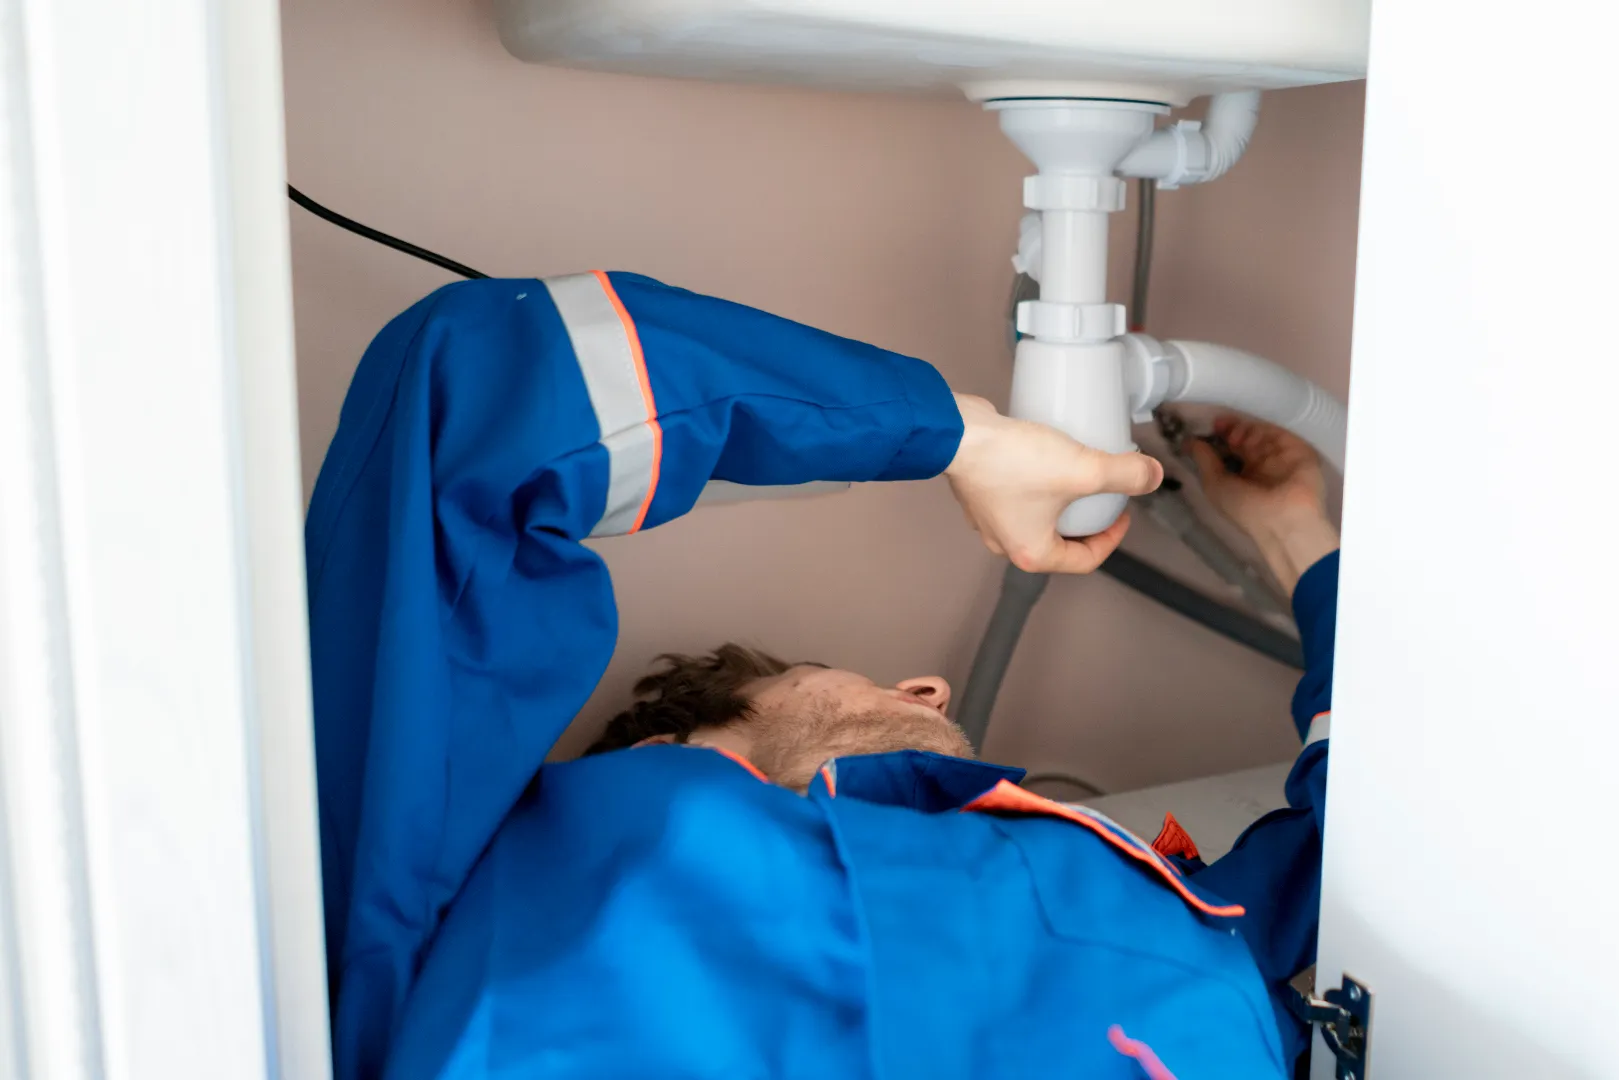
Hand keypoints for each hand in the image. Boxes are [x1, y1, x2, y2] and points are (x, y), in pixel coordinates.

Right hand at [945, 394, 1163, 573]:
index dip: (1112, 538)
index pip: (1084, 560)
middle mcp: (1005, 542)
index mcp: (1031, 552)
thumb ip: (1124, 475)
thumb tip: (1152, 477)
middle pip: (1059, 541)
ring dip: (1058, 502)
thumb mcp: (1083, 470)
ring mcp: (987, 518)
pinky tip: (1042, 459)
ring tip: (1073, 472)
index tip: (1123, 513)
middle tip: (1100, 494)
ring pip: (1036, 518)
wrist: (958, 434)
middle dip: (1084, 519)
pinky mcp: (979, 492)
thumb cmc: (1011, 461)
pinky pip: (1016, 497)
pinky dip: (1034, 485)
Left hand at [1188, 414, 1338, 593]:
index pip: (1232, 452)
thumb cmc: (1245, 508)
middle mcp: (1263, 466)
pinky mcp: (1298, 449)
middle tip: (1220, 425)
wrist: (1283, 518)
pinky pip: (1279, 433)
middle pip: (1246, 439)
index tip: (1208, 429)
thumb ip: (1204, 461)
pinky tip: (1249, 437)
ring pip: (1261, 434)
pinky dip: (1263, 430)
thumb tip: (1190, 441)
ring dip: (1244, 430)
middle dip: (1231, 429)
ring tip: (1234, 438)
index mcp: (1244, 478)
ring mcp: (1281, 457)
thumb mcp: (1215, 485)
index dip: (1220, 439)